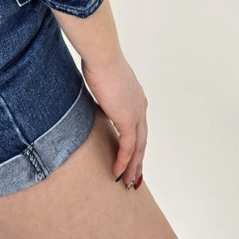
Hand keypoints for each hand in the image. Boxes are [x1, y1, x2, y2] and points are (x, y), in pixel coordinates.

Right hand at [79, 48, 147, 189]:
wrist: (102, 56)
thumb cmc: (98, 61)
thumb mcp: (102, 81)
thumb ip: (104, 94)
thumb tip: (96, 100)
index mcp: (136, 97)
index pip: (138, 127)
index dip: (136, 144)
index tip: (131, 156)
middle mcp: (140, 107)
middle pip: (142, 140)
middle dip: (138, 161)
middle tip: (134, 177)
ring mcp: (136, 113)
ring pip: (138, 147)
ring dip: (133, 166)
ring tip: (128, 182)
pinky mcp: (127, 119)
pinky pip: (128, 146)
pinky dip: (124, 161)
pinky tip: (118, 172)